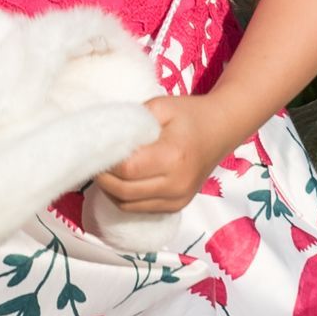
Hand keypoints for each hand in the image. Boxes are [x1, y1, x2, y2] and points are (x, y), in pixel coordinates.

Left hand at [93, 95, 224, 215]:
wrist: (222, 129)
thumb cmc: (190, 114)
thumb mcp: (161, 107)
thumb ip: (132, 121)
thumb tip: (104, 138)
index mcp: (173, 157)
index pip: (126, 170)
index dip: (105, 162)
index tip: (94, 149)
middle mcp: (176, 183)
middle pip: (123, 192)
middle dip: (102, 178)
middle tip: (93, 161)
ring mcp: (178, 199)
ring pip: (128, 205)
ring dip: (110, 191)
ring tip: (105, 170)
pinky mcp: (177, 205)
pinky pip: (140, 209)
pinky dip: (125, 198)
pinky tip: (120, 181)